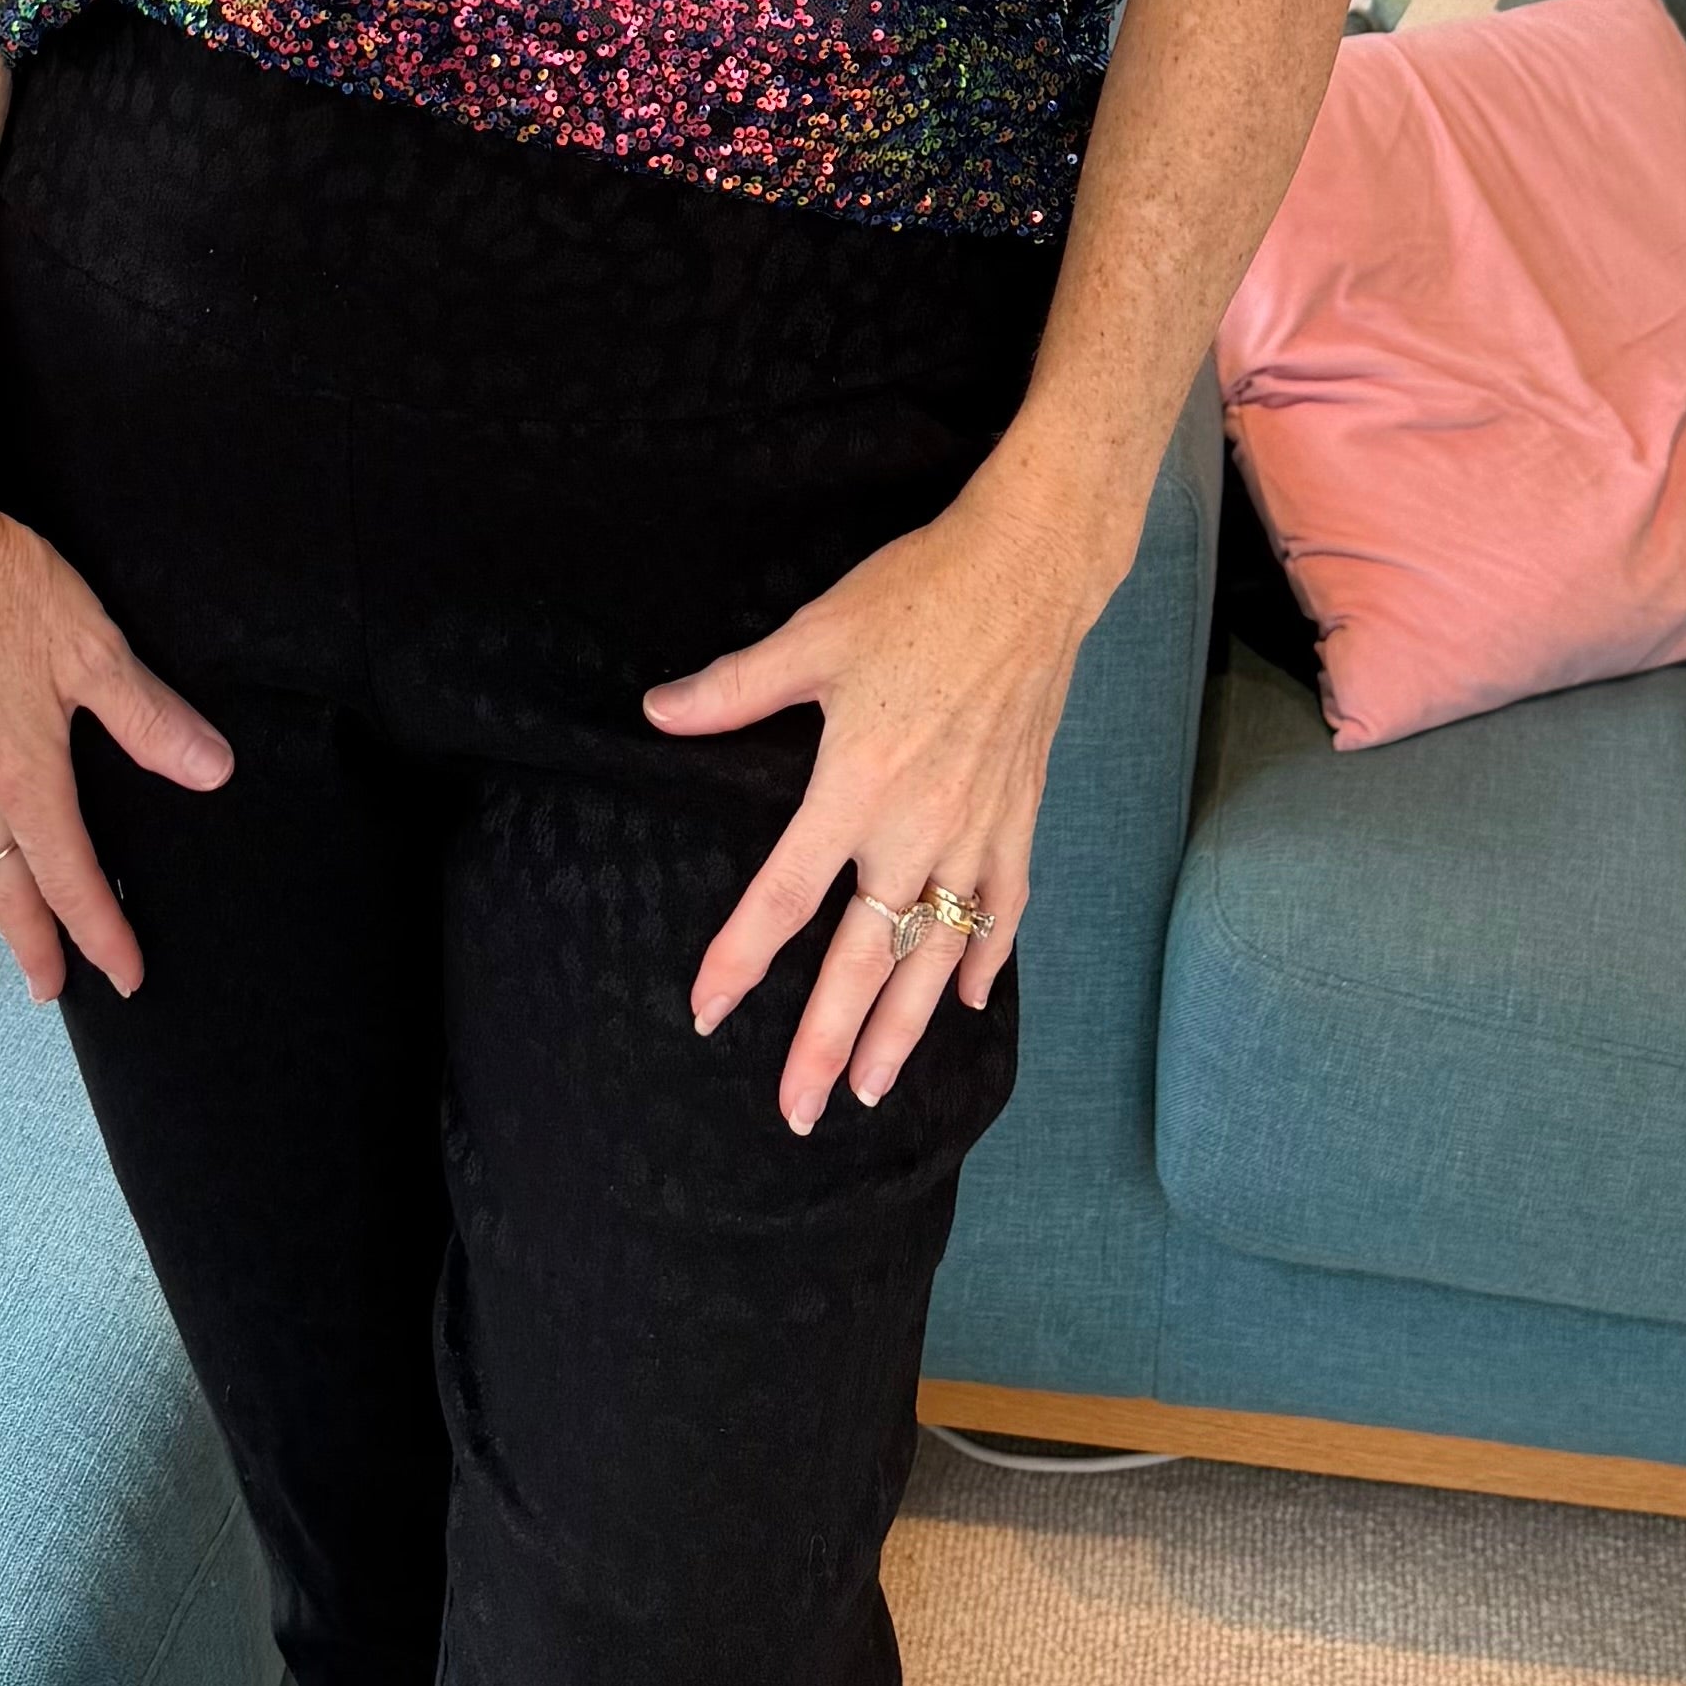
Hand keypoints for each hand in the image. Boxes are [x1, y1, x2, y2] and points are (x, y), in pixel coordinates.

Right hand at [0, 474, 229, 1000]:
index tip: (128, 975)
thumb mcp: (92, 649)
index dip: (102, 931)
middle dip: (33, 944)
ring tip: (14, 928)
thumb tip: (213, 773)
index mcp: (22, 774)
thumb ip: (149, 718)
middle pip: (6, 889)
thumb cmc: (1, 589)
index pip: (71, 877)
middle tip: (50, 991)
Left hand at [641, 467, 1118, 1131]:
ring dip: (902, 1028)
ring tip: (873, 1088)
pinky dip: (988, 958)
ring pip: (934, 956)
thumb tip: (657, 712)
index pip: (783, 898)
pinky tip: (974, 998)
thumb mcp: (813, 637)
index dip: (740, 960)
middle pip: (861, 960)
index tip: (706, 1011)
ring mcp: (975, 833)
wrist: (1029, 574)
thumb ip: (735, 689)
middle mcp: (915, 830)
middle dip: (825, 1043)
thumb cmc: (916, 596)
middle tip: (798, 1112)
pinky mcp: (1019, 819)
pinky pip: (1004, 909)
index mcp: (854, 788)